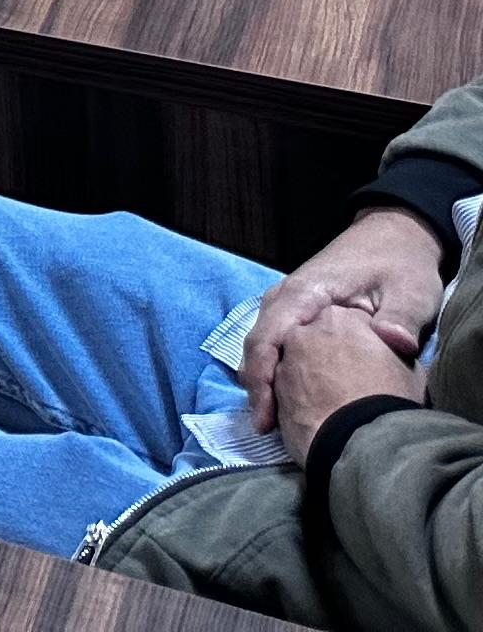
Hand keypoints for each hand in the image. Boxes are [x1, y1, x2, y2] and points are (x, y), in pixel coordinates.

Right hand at [246, 207, 445, 437]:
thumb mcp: (410, 291)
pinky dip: (272, 367)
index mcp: (306, 292)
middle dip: (257, 388)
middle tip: (267, 428)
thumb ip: (399, 317)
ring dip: (262, 379)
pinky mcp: (294, 308)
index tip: (266, 417)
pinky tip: (285, 393)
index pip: (268, 338)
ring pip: (260, 342)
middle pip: (256, 344)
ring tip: (273, 419)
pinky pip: (272, 339)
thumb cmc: (400, 266)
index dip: (261, 379)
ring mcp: (287, 301)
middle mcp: (286, 296)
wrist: (392, 238)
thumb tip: (393, 342)